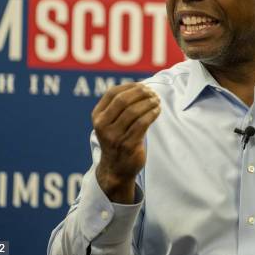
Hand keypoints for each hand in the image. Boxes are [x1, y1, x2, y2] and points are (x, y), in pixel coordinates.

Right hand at [91, 83, 160, 202]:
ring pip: (134, 111)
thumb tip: (141, 87)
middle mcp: (102, 125)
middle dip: (140, 93)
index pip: (112, 93)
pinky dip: (152, 114)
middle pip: (123, 100)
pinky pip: (142, 123)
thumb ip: (120, 106)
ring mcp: (114, 136)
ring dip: (148, 103)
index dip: (129, 86)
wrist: (116, 169)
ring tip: (157, 101)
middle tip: (152, 92)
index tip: (142, 85)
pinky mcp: (127, 144)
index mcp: (97, 116)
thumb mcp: (111, 123)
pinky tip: (157, 110)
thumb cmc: (117, 140)